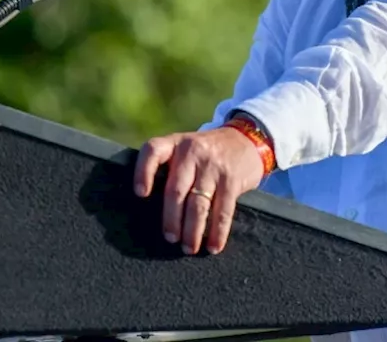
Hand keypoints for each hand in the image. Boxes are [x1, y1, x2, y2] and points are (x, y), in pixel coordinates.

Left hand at [133, 127, 264, 254]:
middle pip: (176, 190)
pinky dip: (218, 231)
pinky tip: (214, 246)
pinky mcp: (232, 180)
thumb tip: (149, 209)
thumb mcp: (186, 148)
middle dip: (171, 219)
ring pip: (198, 204)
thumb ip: (170, 168)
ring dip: (192, 231)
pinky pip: (223, 210)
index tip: (140, 194)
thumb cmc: (206, 152)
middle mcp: (192, 152)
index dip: (143, 172)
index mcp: (175, 143)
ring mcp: (213, 166)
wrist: (246, 139)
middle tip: (170, 238)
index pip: (153, 152)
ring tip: (188, 248)